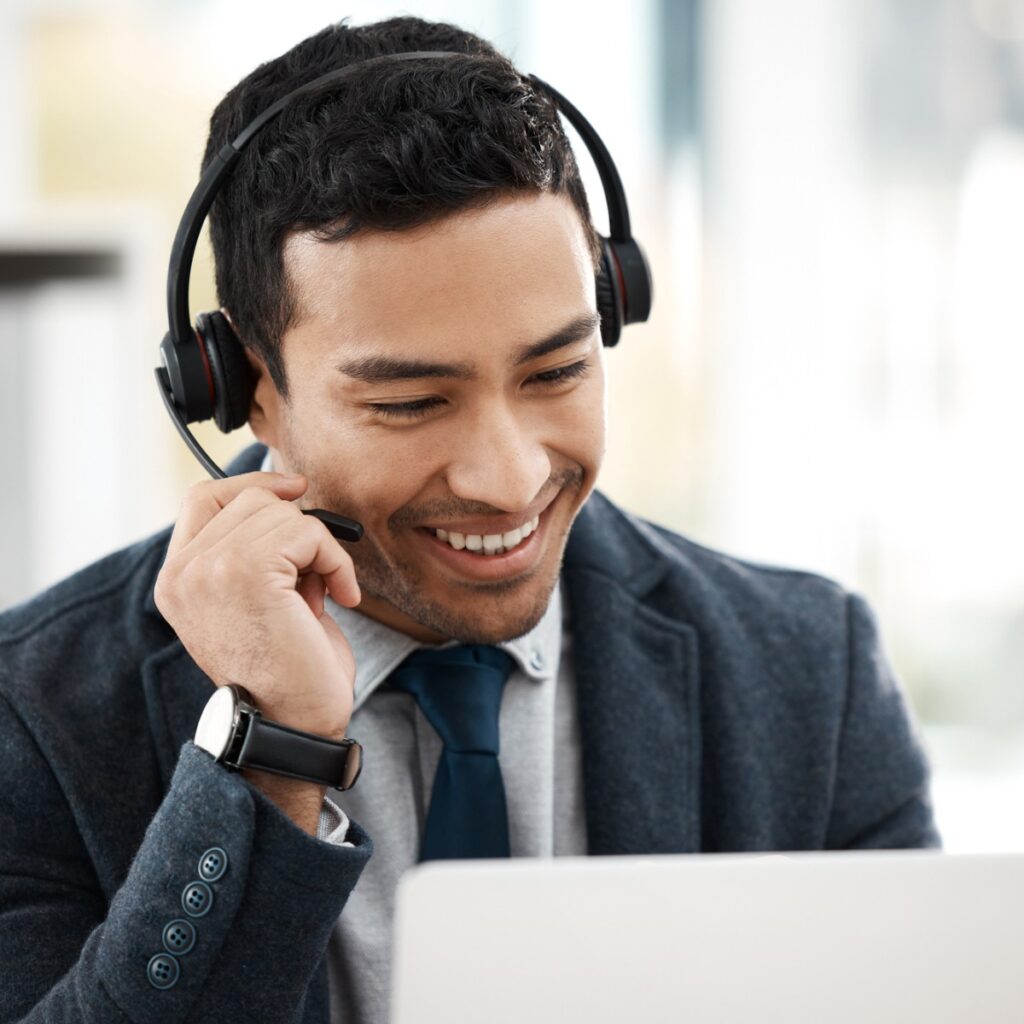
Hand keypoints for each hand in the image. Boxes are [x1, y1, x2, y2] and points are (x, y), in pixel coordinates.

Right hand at [154, 471, 360, 738]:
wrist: (292, 724)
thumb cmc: (288, 669)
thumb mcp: (259, 599)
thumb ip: (256, 551)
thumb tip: (290, 496)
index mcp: (177, 579)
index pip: (204, 497)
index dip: (252, 484)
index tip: (294, 491)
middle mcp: (183, 572)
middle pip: (251, 500)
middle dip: (297, 530)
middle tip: (313, 577)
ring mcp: (209, 570)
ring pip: (282, 513)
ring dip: (319, 549)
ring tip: (321, 594)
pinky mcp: (246, 572)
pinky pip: (309, 532)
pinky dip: (337, 561)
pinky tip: (340, 598)